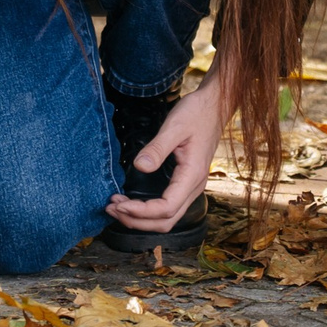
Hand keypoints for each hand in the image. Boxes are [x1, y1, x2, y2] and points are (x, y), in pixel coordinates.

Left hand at [105, 70, 227, 233]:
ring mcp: (191, 187)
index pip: (166, 208)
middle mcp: (194, 187)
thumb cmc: (197, 113)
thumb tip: (140, 167)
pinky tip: (133, 203)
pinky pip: (168, 207)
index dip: (141, 212)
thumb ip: (157, 148)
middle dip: (136, 220)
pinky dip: (148, 211)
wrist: (214, 105)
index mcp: (192, 175)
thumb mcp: (175, 126)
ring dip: (141, 219)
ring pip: (167, 218)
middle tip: (111, 208)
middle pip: (165, 221)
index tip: (119, 204)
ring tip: (117, 208)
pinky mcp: (185, 183)